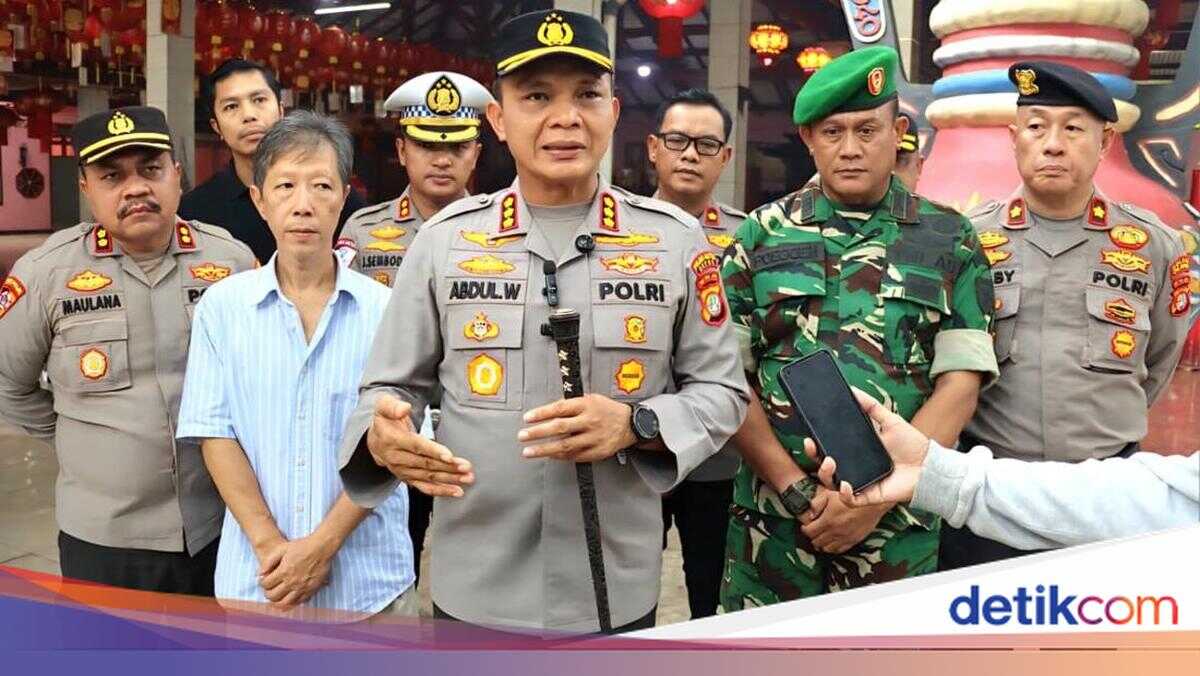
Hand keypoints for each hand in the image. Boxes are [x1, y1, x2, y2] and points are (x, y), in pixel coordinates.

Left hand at [258, 534, 333, 608]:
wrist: (321, 548)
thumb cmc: (302, 546)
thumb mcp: (282, 549)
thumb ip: (268, 561)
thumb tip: (260, 574)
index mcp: (283, 571)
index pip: (266, 585)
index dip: (262, 583)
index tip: (265, 580)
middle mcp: (292, 582)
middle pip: (273, 596)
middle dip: (268, 593)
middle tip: (269, 589)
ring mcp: (302, 587)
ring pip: (284, 603)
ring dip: (277, 602)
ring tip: (277, 597)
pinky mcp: (311, 590)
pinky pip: (298, 602)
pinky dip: (291, 603)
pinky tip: (289, 598)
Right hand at [367, 395, 473, 496]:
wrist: (375, 440)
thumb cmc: (385, 420)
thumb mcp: (384, 406)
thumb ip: (392, 405)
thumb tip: (404, 408)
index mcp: (392, 440)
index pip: (416, 446)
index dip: (434, 451)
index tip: (450, 456)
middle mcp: (397, 458)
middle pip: (426, 464)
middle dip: (448, 467)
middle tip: (466, 467)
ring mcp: (403, 471)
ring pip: (428, 477)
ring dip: (449, 479)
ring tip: (467, 478)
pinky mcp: (408, 479)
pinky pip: (425, 487)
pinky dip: (441, 491)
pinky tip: (457, 491)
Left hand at [518, 394, 636, 462]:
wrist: (630, 424)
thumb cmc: (606, 410)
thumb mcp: (590, 399)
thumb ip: (571, 405)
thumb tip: (547, 412)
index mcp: (586, 405)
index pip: (559, 408)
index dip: (541, 413)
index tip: (527, 418)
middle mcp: (590, 421)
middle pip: (559, 427)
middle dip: (538, 432)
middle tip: (522, 436)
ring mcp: (594, 438)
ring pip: (565, 445)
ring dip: (544, 449)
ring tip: (529, 452)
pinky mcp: (597, 452)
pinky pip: (574, 456)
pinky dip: (559, 457)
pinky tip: (549, 456)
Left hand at [800, 486, 890, 553]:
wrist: (874, 502)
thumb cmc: (852, 495)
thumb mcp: (830, 493)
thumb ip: (816, 503)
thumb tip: (809, 513)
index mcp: (828, 520)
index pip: (809, 532)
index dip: (805, 529)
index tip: (805, 526)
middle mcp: (835, 532)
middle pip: (817, 542)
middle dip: (812, 537)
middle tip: (813, 531)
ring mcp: (845, 538)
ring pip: (827, 548)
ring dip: (822, 544)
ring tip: (821, 537)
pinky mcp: (854, 540)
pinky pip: (840, 550)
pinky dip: (834, 548)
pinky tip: (833, 542)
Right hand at [802, 388, 930, 507]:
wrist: (929, 466)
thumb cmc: (911, 445)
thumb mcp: (890, 420)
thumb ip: (871, 406)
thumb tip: (852, 389)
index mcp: (855, 452)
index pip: (829, 450)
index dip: (815, 446)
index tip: (809, 436)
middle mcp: (854, 468)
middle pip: (824, 467)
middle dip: (813, 458)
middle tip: (812, 445)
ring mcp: (860, 483)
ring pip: (832, 484)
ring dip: (825, 474)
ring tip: (830, 462)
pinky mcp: (869, 496)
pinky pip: (851, 500)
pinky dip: (845, 494)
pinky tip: (846, 484)